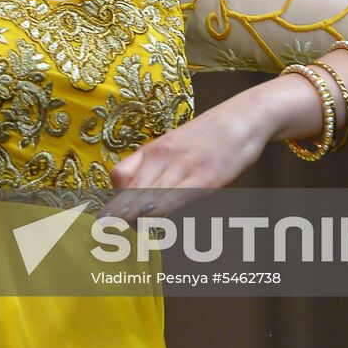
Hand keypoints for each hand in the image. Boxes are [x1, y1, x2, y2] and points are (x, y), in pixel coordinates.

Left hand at [99, 101, 270, 227]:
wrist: (243, 118)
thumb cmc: (210, 137)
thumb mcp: (177, 147)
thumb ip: (160, 169)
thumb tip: (144, 199)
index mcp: (154, 150)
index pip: (121, 175)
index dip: (114, 199)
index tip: (108, 218)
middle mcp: (163, 156)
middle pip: (131, 188)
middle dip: (118, 211)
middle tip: (104, 230)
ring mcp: (184, 166)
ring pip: (150, 192)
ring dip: (133, 213)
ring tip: (120, 230)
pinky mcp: (206, 176)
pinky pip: (177, 194)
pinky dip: (161, 206)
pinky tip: (150, 217)